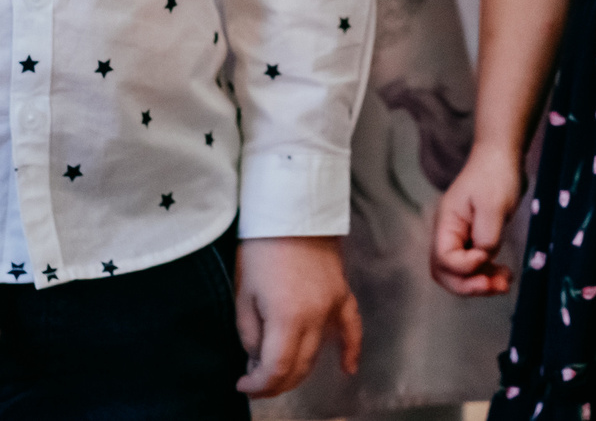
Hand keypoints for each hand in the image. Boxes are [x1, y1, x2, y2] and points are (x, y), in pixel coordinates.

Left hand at [233, 235, 361, 396]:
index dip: (258, 385)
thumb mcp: (243, 294)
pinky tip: (348, 369)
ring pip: (320, 353)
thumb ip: (251, 334)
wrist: (291, 209)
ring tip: (281, 375)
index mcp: (286, 317)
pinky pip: (352, 328)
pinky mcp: (343, 294)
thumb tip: (259, 359)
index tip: (243, 384)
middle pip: (300, 366)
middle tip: (256, 381)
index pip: (276, 369)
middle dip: (276, 382)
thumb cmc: (260, 249)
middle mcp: (315, 316)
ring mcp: (334, 305)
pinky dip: (350, 350)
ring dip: (300, 371)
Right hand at [431, 142, 526, 295]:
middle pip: (445, 272)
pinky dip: (487, 274)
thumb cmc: (496, 175)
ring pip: (459, 274)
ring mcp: (460, 238)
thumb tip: (484, 257)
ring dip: (480, 284)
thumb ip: (486, 235)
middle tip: (495, 287)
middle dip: (468, 285)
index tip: (486, 256)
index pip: (444, 258)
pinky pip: (474, 266)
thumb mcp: (493, 205)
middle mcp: (448, 234)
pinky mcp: (474, 239)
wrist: (502, 157)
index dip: (464, 266)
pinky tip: (504, 276)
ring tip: (504, 284)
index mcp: (446, 223)